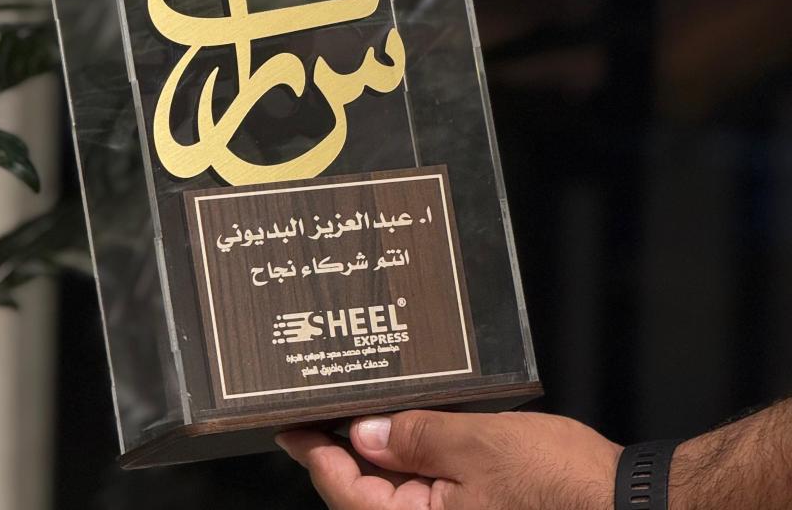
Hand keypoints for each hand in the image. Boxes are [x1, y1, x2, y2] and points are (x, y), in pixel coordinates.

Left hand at [277, 410, 621, 509]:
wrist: (624, 506)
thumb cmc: (555, 482)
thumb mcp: (475, 444)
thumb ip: (414, 437)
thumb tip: (363, 432)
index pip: (345, 493)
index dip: (314, 454)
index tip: (288, 426)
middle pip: (364, 499)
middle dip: (341, 455)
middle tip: (319, 411)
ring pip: (394, 499)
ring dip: (376, 460)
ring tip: (359, 415)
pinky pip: (425, 499)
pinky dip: (409, 469)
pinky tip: (407, 435)